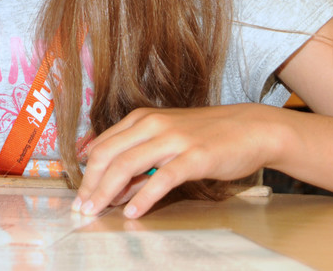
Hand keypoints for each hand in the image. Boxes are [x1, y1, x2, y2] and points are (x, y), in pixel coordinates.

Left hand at [73, 104, 280, 218]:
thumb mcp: (168, 144)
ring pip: (128, 165)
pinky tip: (134, 212)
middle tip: (82, 208)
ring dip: (107, 191)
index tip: (80, 195)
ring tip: (96, 211)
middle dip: (91, 184)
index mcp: (142, 119)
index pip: (103, 145)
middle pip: (108, 155)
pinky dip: (144, 197)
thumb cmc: (208, 137)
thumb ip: (141, 165)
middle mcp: (152, 125)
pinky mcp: (194, 156)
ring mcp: (173, 139)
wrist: (252, 128)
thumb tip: (115, 191)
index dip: (87, 172)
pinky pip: (162, 178)